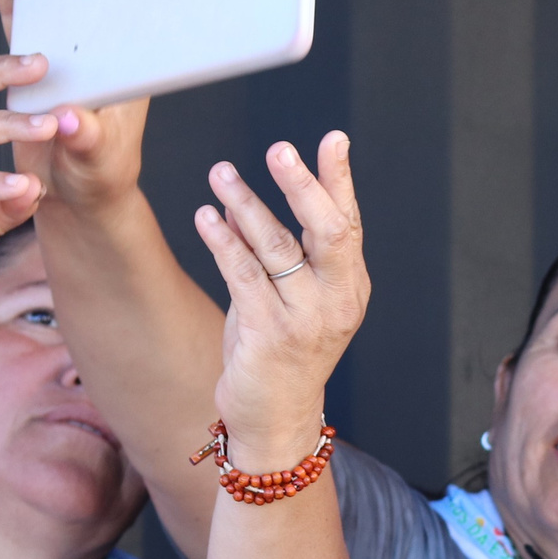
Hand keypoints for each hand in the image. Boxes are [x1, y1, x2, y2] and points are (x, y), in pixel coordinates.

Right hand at [0, 0, 151, 211]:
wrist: (78, 200)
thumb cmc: (98, 179)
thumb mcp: (95, 161)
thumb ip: (86, 138)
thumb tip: (70, 118)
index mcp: (122, 66)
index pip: (124, 0)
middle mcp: (94, 52)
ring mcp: (63, 55)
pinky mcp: (31, 67)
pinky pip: (19, 20)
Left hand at [192, 136, 370, 469]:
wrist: (274, 419)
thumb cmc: (282, 352)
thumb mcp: (298, 300)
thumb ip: (291, 255)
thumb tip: (262, 194)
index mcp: (351, 287)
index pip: (348, 223)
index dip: (340, 180)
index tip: (333, 139)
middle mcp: (337, 301)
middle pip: (327, 231)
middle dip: (303, 186)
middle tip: (280, 149)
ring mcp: (307, 320)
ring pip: (277, 248)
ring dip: (246, 204)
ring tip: (220, 173)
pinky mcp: (270, 336)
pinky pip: (244, 275)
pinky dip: (223, 241)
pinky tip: (206, 216)